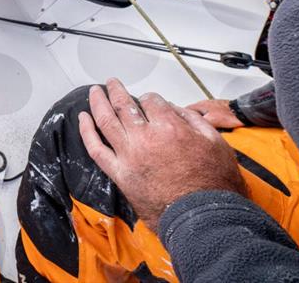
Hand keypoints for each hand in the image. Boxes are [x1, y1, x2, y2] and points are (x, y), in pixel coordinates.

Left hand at [78, 79, 245, 232]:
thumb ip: (193, 120)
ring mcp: (129, 156)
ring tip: (94, 92)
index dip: (149, 98)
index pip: (151, 101)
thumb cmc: (211, 184)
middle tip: (112, 83)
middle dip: (117, 90)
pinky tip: (83, 119)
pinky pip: (96, 149)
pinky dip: (87, 132)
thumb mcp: (215, 142)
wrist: (202, 217)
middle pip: (124, 104)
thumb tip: (176, 110)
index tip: (148, 100)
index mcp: (169, 127)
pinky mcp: (119, 174)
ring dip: (98, 102)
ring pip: (106, 121)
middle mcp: (145, 138)